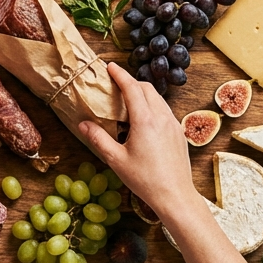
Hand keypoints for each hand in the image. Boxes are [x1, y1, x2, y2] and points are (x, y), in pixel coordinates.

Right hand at [79, 63, 199, 221]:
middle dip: (131, 81)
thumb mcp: (116, 160)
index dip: (120, 74)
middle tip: (116, 82)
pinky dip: (153, 105)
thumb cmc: (145, 180)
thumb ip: (98, 138)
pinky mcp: (179, 132)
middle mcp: (162, 117)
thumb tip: (83, 124)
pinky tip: (144, 118)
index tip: (110, 66)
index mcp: (145, 120)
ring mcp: (174, 124)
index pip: (132, 87)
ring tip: (128, 99)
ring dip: (143, 92)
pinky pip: (165, 110)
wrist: (175, 195)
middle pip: (147, 88)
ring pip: (158, 98)